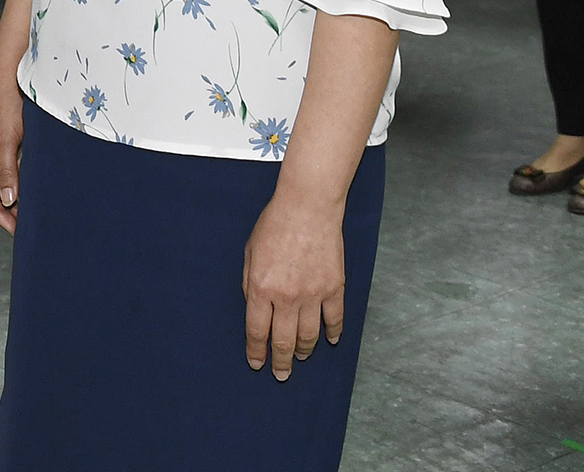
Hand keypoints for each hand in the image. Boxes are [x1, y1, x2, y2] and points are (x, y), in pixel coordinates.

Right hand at [0, 79, 25, 232]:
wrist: (15, 79)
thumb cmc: (8, 107)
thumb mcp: (8, 142)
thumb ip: (8, 171)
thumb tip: (9, 200)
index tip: (15, 229)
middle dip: (8, 211)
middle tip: (26, 227)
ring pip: (5, 182)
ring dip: (16, 198)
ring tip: (31, 214)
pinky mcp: (10, 145)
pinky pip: (14, 171)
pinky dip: (22, 183)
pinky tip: (34, 191)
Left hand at [242, 196, 345, 380]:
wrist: (307, 208)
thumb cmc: (273, 225)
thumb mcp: (249, 252)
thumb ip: (249, 282)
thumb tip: (254, 306)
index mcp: (260, 288)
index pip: (256, 331)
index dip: (257, 351)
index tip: (257, 364)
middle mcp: (286, 297)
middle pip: (283, 340)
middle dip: (281, 361)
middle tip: (281, 375)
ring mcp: (313, 295)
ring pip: (309, 335)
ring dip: (304, 350)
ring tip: (300, 358)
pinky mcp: (334, 288)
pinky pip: (334, 319)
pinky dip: (333, 333)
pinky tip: (331, 341)